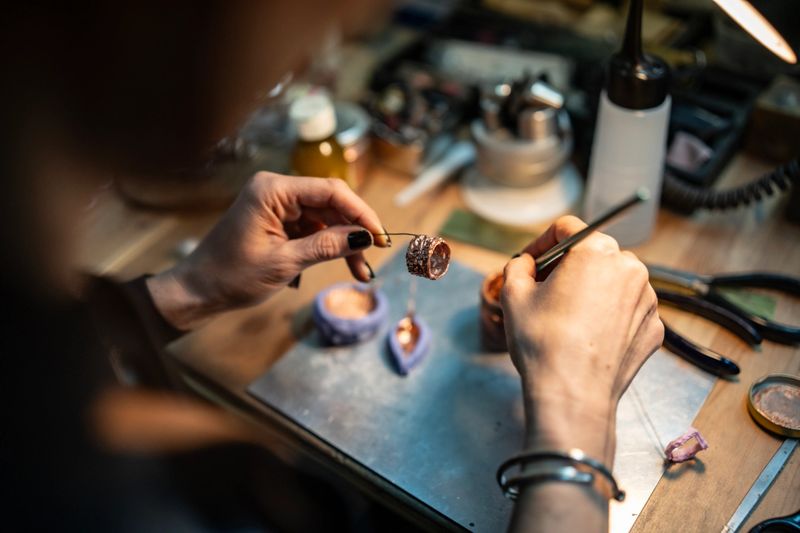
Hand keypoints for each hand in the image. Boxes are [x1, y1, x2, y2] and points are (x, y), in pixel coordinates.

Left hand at [147, 172, 389, 328]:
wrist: (199, 291)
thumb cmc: (231, 276)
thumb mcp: (284, 263)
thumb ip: (326, 246)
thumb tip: (364, 237)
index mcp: (272, 190)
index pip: (330, 191)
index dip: (360, 213)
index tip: (381, 237)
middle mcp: (277, 190)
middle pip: (331, 203)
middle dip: (354, 231)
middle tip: (374, 258)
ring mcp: (278, 205)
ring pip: (326, 218)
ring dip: (345, 243)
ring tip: (362, 272)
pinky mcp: (280, 220)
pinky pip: (315, 228)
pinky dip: (331, 246)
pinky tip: (347, 265)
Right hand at [501, 216, 662, 463]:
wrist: (573, 394)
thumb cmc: (542, 341)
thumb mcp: (513, 294)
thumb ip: (518, 266)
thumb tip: (525, 264)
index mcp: (597, 251)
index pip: (567, 228)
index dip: (542, 243)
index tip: (530, 262)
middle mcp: (631, 269)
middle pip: (593, 254)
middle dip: (567, 267)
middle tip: (543, 290)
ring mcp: (648, 301)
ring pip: (612, 282)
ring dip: (589, 291)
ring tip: (565, 318)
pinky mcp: (654, 329)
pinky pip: (626, 311)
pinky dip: (607, 316)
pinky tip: (586, 336)